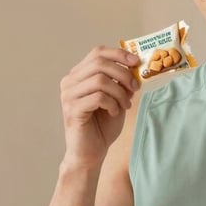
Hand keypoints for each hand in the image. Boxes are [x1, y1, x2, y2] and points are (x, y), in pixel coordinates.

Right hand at [59, 46, 139, 167]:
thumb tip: (134, 66)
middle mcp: (70, 82)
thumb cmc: (102, 126)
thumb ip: (122, 83)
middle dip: (123, 74)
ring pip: (100, 80)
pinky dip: (112, 104)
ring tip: (124, 105)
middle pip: (100, 63)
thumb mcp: (117, 99)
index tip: (136, 61)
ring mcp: (68, 95)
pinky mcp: (72, 109)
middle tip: (135, 89)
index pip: (97, 52)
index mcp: (79, 75)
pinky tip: (114, 113)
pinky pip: (98, 97)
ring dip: (119, 92)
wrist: (91, 152)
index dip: (118, 54)